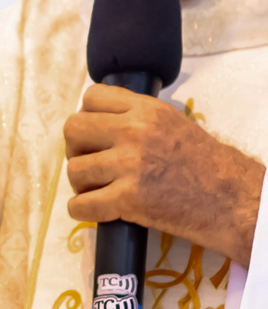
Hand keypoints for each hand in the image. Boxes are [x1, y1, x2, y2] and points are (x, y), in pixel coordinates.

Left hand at [64, 84, 264, 265]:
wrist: (236, 201)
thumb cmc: (208, 166)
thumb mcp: (174, 124)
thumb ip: (138, 118)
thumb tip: (100, 123)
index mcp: (148, 110)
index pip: (91, 98)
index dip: (87, 118)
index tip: (95, 136)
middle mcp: (136, 131)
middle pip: (73, 129)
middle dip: (76, 149)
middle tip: (91, 164)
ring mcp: (131, 164)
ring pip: (74, 170)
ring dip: (81, 184)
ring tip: (99, 190)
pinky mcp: (130, 198)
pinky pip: (81, 205)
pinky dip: (82, 210)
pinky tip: (96, 210)